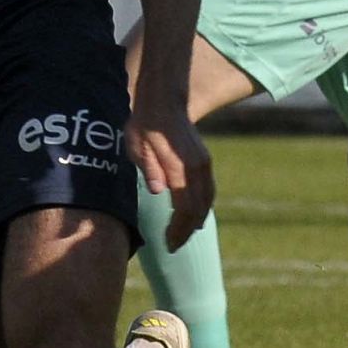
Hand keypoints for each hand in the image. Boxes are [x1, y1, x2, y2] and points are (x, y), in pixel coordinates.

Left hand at [128, 106, 214, 250]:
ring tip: (183, 233)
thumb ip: (150, 168)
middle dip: (187, 230)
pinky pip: (208, 190)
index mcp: (181, 167)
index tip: (169, 244)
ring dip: (196, 219)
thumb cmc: (144, 125)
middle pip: (199, 208)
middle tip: (174, 245)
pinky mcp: (204, 160)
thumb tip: (159, 190)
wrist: (164, 102)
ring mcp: (204, 163)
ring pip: (207, 199)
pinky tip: (192, 214)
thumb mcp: (138, 146)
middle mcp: (198, 167)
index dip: (178, 230)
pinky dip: (202, 206)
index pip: (185, 208)